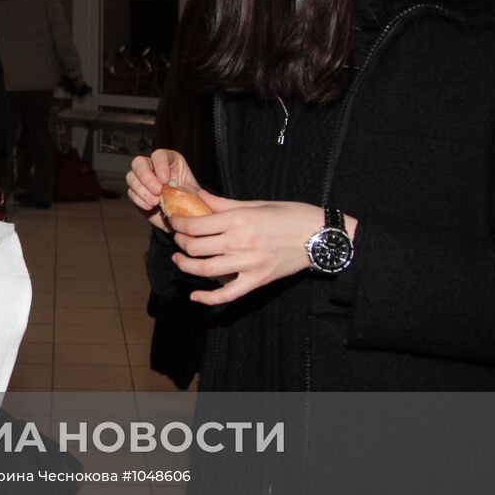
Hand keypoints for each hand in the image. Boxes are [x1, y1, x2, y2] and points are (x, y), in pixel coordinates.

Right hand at [124, 149, 200, 232]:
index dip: (160, 165)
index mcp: (169, 160)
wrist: (182, 217)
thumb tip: (184, 191)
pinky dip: (139, 200)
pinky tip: (150, 207)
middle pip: (139, 162)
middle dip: (146, 177)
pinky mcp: (135, 192)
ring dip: (141, 190)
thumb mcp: (193, 193)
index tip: (166, 180)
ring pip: (131, 177)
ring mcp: (142, 179)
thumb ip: (188, 190)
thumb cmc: (190, 202)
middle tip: (157, 191)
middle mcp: (153, 167)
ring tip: (155, 202)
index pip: (159, 155)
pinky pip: (131, 192)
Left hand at [166, 194, 353, 305]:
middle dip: (180, 243)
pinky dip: (209, 298)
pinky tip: (195, 296)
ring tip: (180, 260)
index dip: (178, 224)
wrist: (319, 235)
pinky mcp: (258, 280)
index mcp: (239, 219)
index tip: (175, 222)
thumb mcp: (256, 203)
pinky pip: (228, 294)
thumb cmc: (290, 214)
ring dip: (186, 266)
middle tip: (178, 239)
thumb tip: (199, 196)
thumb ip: (224, 203)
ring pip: (205, 270)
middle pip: (196, 248)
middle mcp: (240, 242)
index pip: (195, 225)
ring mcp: (248, 264)